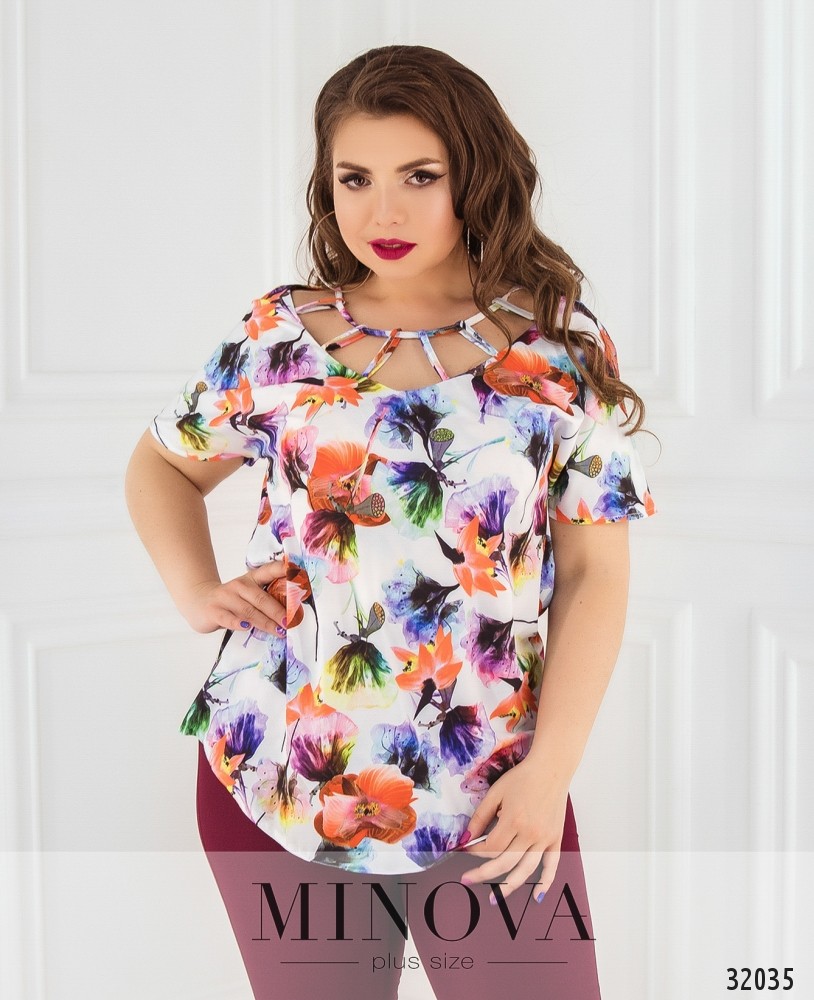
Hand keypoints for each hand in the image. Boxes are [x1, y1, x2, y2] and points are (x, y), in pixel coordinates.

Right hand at [180, 560, 287, 634]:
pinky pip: (228, 618)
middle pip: (262, 598)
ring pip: (249, 611)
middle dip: (278, 611)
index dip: (283, 570)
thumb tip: (291, 614)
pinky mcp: (214, 611)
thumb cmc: (230, 600)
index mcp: (250, 579)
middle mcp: (239, 586)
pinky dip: (239, 623)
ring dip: (266, 622)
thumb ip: (265, 599)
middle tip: (291, 621)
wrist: (199, 601)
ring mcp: (225, 598)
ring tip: (279, 631)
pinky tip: (248, 628)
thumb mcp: (248, 594)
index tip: (297, 571)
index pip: (268, 571)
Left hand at [459, 755, 568, 903]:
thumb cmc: (522, 778)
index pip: (490, 848)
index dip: (475, 852)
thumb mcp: (496, 793)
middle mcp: (529, 833)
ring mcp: (544, 838)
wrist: (551, 768)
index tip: (465, 852)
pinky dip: (546, 883)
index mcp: (513, 820)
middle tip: (467, 880)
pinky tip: (537, 897)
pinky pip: (552, 865)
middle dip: (483, 874)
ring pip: (525, 870)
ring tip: (494, 898)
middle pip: (504, 863)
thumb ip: (480, 816)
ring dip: (509, 887)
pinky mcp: (556, 839)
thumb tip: (467, 838)